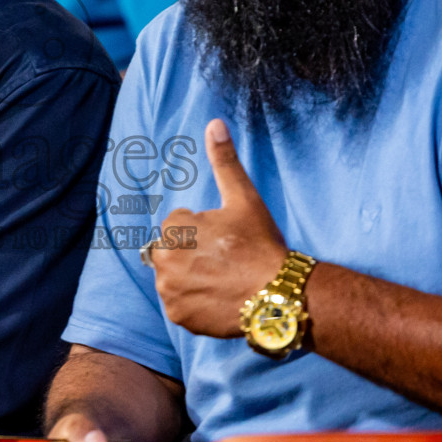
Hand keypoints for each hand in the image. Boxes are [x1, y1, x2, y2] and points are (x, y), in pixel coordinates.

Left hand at [145, 119, 286, 337]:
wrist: (278, 295)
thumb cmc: (260, 244)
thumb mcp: (244, 199)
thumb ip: (225, 161)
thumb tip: (213, 123)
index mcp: (173, 230)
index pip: (179, 225)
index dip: (204, 231)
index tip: (227, 239)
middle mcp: (163, 261)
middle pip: (172, 252)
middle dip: (193, 254)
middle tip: (226, 260)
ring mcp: (169, 292)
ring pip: (175, 278)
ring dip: (191, 278)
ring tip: (223, 279)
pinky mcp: (179, 317)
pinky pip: (180, 305)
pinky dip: (194, 303)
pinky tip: (218, 298)